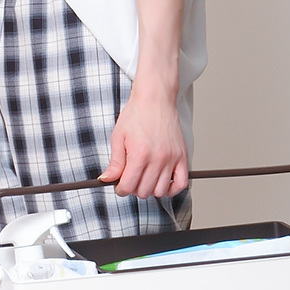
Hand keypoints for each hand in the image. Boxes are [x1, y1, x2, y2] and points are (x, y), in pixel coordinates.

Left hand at [98, 0, 187, 199]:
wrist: (156, 97)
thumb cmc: (137, 113)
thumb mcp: (118, 137)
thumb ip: (114, 162)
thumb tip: (106, 179)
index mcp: (139, 155)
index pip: (128, 187)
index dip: (120, 189)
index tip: (120, 184)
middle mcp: (157, 159)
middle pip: (143, 191)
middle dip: (134, 188)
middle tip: (132, 177)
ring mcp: (171, 159)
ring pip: (160, 191)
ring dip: (151, 189)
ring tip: (146, 177)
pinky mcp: (182, 157)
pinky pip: (181, 184)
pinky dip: (172, 189)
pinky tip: (163, 183)